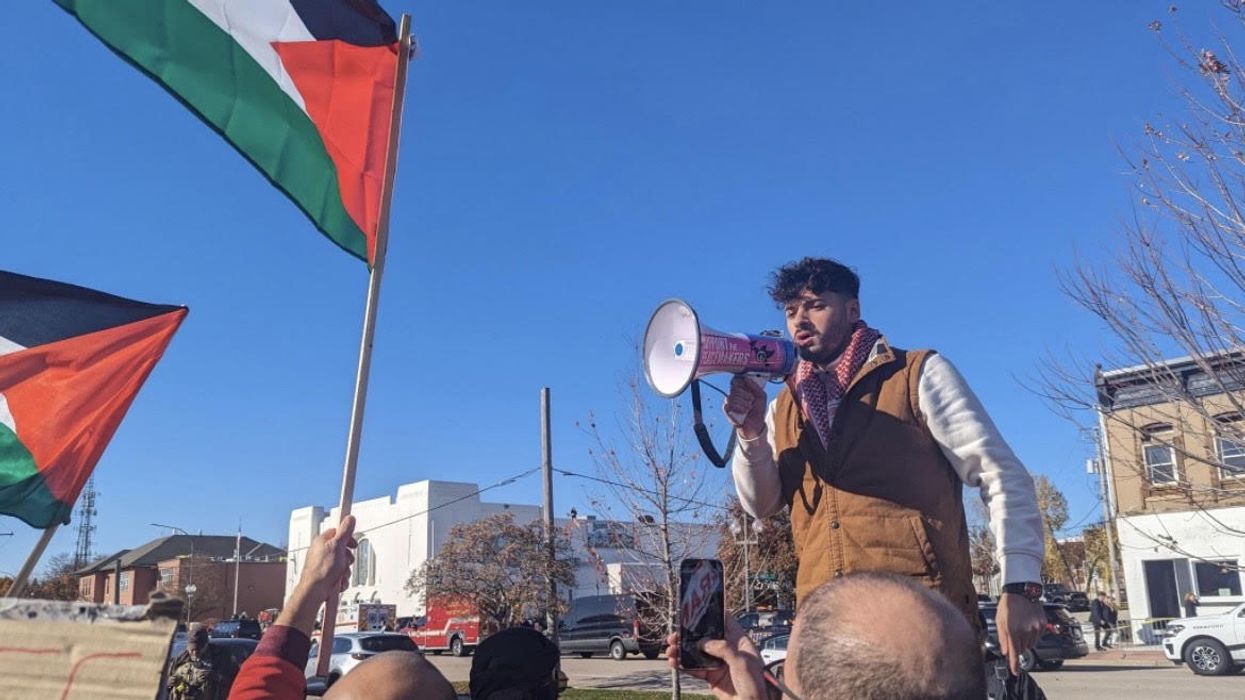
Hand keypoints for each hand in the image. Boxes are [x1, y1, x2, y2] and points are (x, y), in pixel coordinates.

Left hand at [276, 515, 356, 634]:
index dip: (347, 538)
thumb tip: (349, 518)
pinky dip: (342, 579)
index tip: (352, 543)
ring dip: (345, 570)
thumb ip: (345, 531)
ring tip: (339, 574)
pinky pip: (340, 575)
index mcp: (322, 541)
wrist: (314, 591)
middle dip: (347, 558)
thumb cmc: (321, 570)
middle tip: (344, 561)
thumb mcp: (337, 546)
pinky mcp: (327, 576)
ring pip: (343, 564)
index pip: (338, 533)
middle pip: (343, 550)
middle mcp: (322, 552)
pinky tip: (337, 581)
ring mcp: (324, 565)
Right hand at [665, 618, 767, 699]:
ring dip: (682, 650)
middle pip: (705, 636)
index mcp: (739, 641)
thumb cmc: (756, 684)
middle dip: (688, 634)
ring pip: (696, 652)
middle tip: (675, 635)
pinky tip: (674, 662)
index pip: (725, 621)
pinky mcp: (711, 676)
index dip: (711, 614)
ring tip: (670, 650)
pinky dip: (683, 665)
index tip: (695, 611)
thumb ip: (723, 649)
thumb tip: (704, 642)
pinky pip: (694, 668)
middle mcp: (727, 649)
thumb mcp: (742, 662)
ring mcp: (718, 663)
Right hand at [724, 375, 766, 439]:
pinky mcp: (727, 410)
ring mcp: (729, 402)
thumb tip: (746, 378)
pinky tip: (743, 411)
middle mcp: (734, 393)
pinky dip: (737, 408)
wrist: (756, 424)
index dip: (741, 382)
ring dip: (742, 402)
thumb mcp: (761, 396)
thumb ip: (755, 386)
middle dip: (744, 394)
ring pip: (730, 397)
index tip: (748, 386)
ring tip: (749, 408)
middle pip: (733, 388)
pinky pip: (727, 405)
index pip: (735, 380)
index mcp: (742, 388)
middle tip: (751, 400)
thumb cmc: (758, 409)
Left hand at [996, 592, 1043, 674]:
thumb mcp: (1000, 620)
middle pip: (1022, 648)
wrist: (1021, 591)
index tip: (1015, 671)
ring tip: (1021, 626)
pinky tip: (1028, 624)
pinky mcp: (1042, 624)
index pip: (1014, 652)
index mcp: (1012, 630)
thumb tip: (1005, 651)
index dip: (1014, 664)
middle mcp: (1025, 630)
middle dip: (1018, 645)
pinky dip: (1033, 634)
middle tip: (1014, 633)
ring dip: (1026, 640)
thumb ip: (1002, 637)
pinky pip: (1038, 636)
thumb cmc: (1008, 604)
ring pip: (1031, 643)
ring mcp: (1035, 628)